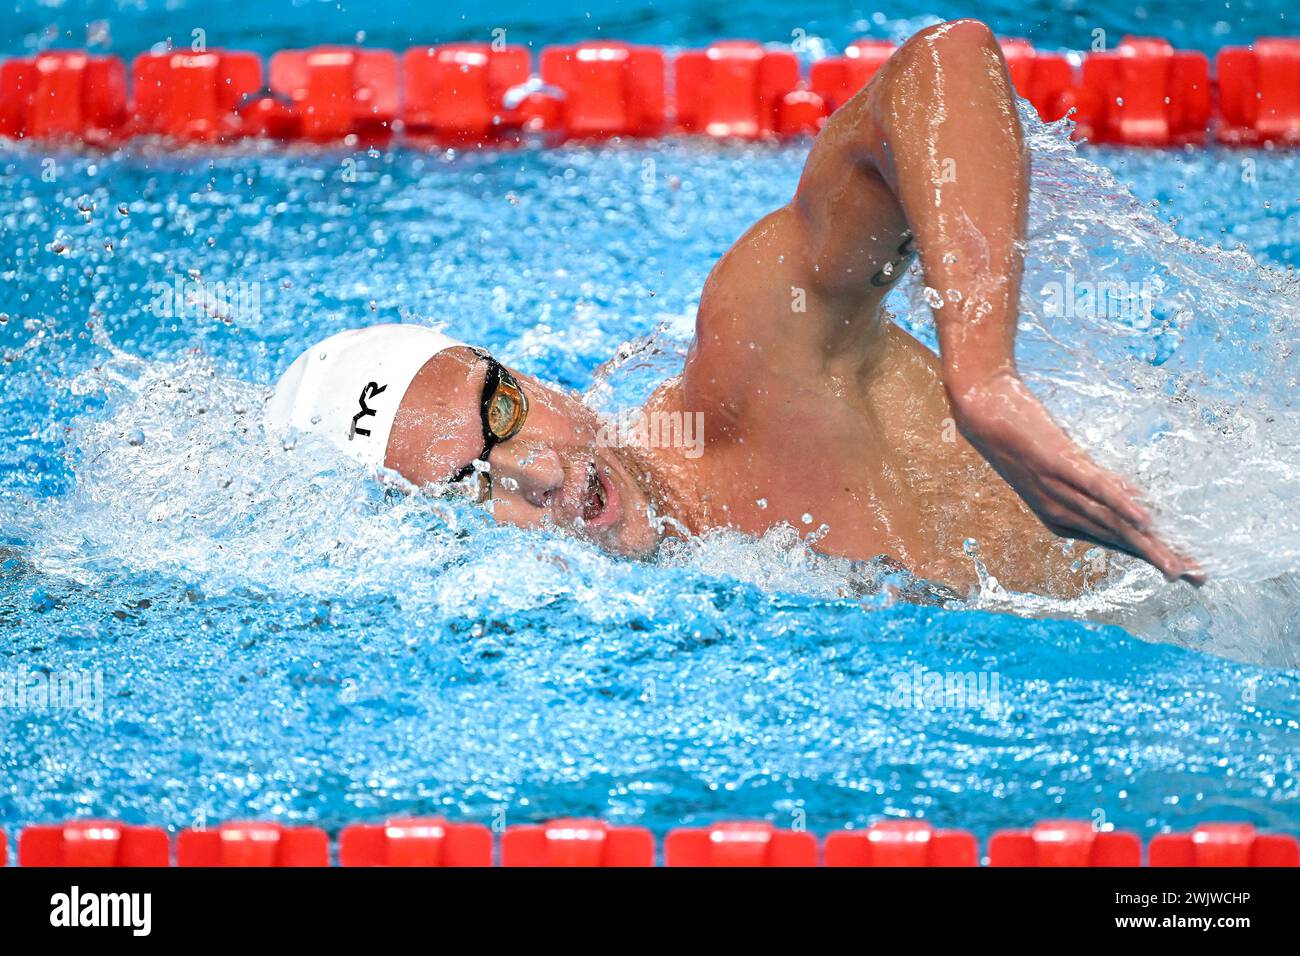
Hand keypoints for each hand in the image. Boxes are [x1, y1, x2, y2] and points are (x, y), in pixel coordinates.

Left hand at [951, 371, 1204, 584]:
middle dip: (1159, 560)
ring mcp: (1059, 488)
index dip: (1150, 556)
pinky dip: (1121, 502)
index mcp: (1060, 517)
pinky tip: (1146, 520)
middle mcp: (1060, 511)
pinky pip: (1094, 486)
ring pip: (1110, 522)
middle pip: (1119, 539)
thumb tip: (1138, 503)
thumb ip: (1099, 487)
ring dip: (1147, 545)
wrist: (984, 409)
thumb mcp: (1066, 467)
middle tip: (1198, 580)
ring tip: (1178, 566)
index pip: (1114, 541)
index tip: (1185, 572)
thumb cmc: (1025, 437)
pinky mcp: (1058, 463)